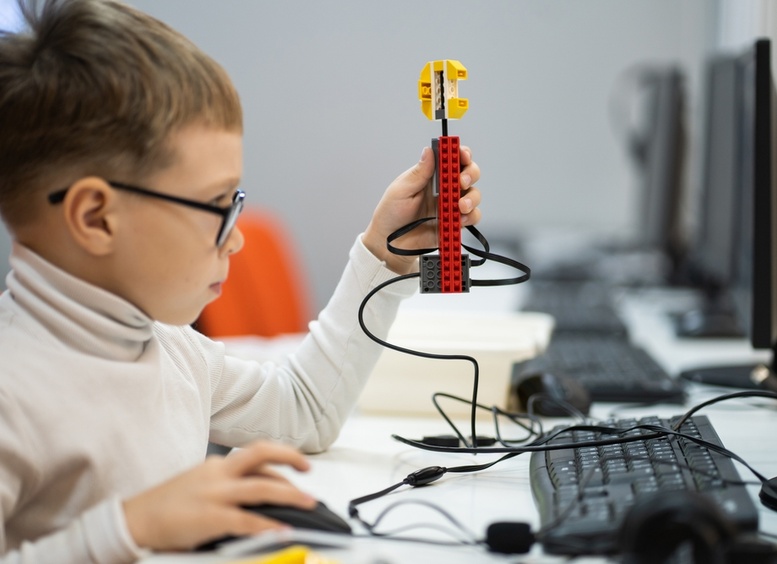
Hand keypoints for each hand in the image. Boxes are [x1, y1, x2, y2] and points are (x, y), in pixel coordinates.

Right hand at [123, 441, 315, 551]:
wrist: (133, 520)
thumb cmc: (165, 505)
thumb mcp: (199, 485)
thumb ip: (226, 486)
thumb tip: (254, 496)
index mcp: (216, 465)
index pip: (256, 455)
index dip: (280, 459)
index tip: (296, 465)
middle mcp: (218, 474)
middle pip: (261, 454)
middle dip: (290, 458)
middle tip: (309, 470)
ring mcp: (215, 495)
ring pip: (262, 486)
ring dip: (290, 493)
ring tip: (308, 502)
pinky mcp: (210, 518)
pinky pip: (247, 519)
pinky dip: (268, 525)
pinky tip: (282, 530)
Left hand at [363, 146, 480, 273]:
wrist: (390, 243)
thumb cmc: (391, 215)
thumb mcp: (401, 190)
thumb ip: (419, 173)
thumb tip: (429, 151)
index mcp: (430, 176)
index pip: (451, 158)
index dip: (461, 153)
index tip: (463, 156)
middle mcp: (443, 188)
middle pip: (468, 173)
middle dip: (469, 174)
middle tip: (461, 181)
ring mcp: (450, 205)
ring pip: (473, 195)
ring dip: (471, 197)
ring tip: (460, 206)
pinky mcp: (454, 222)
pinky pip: (471, 217)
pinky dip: (471, 217)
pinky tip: (460, 219)